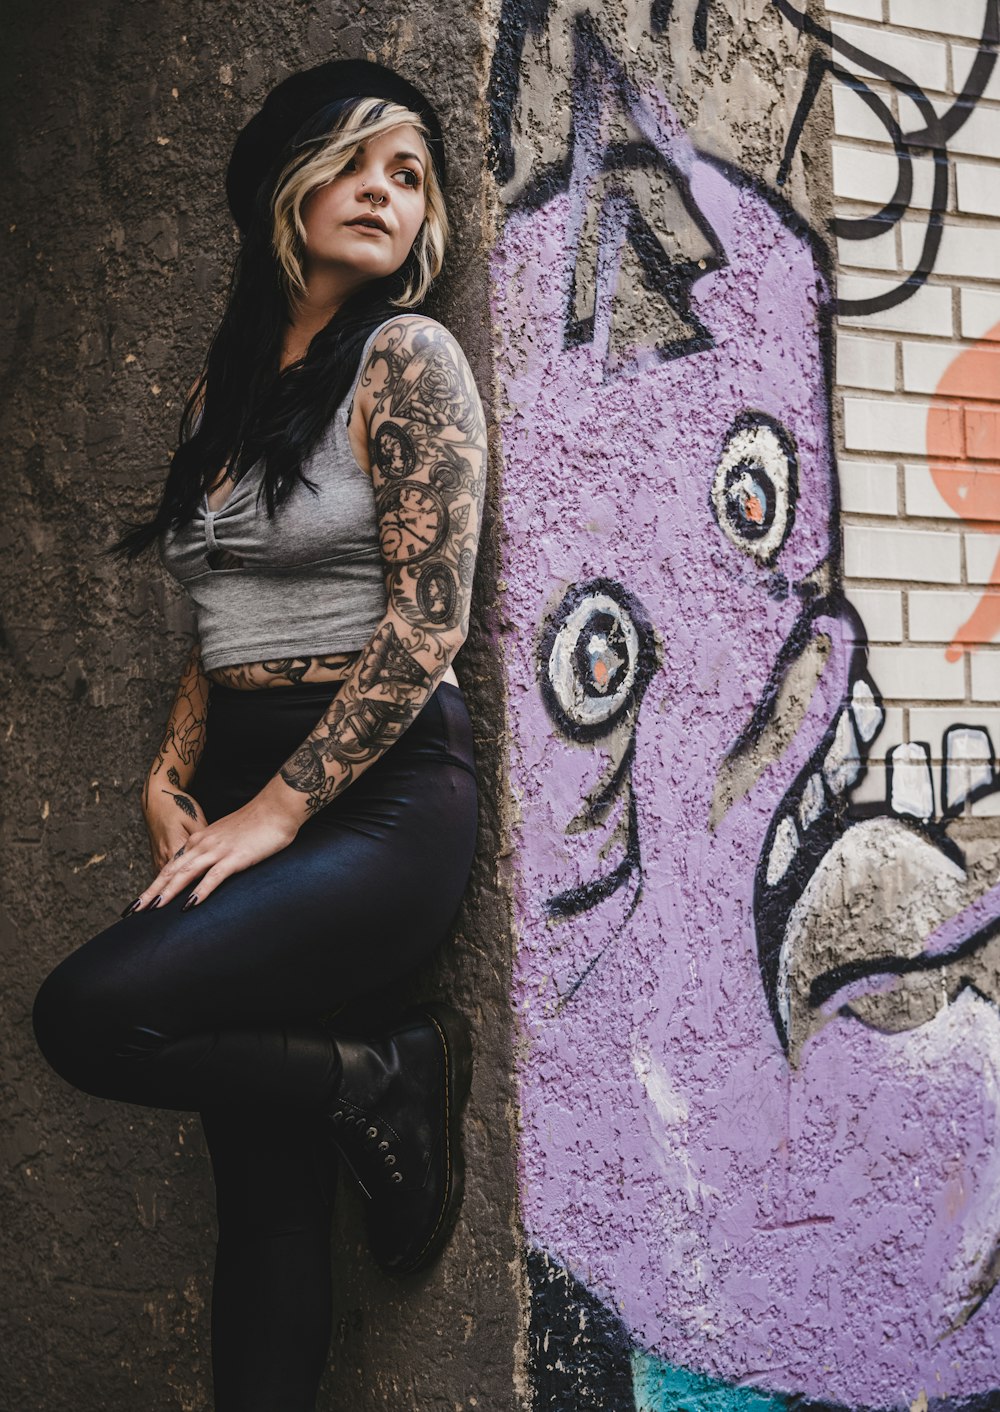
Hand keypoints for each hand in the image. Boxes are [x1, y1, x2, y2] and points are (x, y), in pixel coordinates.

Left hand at [124, 793, 301, 914]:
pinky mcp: (235, 857)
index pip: (171, 866)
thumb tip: (206, 870)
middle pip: (171, 872)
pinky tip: (190, 905)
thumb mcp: (227, 838)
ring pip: (186, 874)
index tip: (139, 903)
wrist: (275, 808)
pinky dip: (200, 891)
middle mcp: (202, 845)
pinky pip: (214, 876)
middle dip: (151, 893)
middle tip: (133, 911)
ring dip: (168, 892)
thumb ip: (214, 852)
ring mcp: (218, 851)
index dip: (153, 885)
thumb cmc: (256, 825)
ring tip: (152, 910)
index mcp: (199, 841)